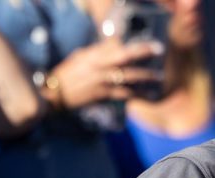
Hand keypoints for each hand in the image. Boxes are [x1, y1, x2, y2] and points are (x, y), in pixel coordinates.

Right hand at [49, 39, 163, 108]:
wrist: (56, 94)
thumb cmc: (68, 73)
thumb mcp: (81, 57)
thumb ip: (99, 51)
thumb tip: (116, 44)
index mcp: (93, 55)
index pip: (118, 47)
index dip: (136, 46)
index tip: (152, 45)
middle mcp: (99, 67)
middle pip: (126, 59)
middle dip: (144, 56)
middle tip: (159, 53)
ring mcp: (101, 82)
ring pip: (128, 79)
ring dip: (146, 78)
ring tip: (159, 78)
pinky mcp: (102, 96)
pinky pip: (124, 95)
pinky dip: (137, 95)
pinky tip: (147, 95)